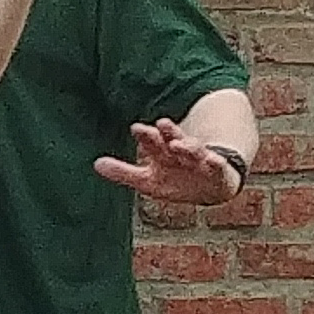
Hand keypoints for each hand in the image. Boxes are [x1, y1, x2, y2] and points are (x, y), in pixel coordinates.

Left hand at [97, 118, 249, 204]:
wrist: (210, 190)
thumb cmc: (176, 181)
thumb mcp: (147, 180)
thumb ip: (123, 172)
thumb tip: (96, 164)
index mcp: (163, 153)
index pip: (153, 141)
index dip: (146, 135)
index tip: (136, 128)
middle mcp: (181, 153)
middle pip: (173, 140)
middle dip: (167, 133)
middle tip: (161, 124)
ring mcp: (200, 161)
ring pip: (193, 150)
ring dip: (187, 146)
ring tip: (177, 144)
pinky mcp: (217, 171)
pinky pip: (217, 166)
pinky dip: (214, 163)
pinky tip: (212, 159)